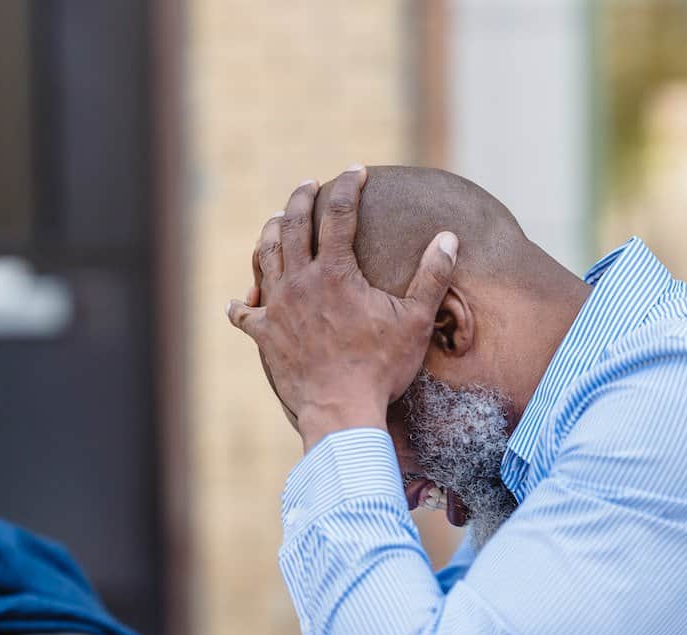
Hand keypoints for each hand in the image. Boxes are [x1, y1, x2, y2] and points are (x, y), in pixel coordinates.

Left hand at [228, 166, 457, 451]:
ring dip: (269, 233)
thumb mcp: (416, 320)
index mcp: (335, 272)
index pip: (339, 213)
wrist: (341, 410)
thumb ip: (432, 275)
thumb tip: (449, 237)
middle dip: (301, 198)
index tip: (356, 171)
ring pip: (265, 257)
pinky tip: (237, 301)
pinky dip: (241, 305)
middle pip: (292, 225)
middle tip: (309, 184)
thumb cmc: (381, 367)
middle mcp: (300, 282)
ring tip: (274, 220)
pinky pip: (245, 315)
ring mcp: (278, 308)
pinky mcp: (265, 337)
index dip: (348, 187)